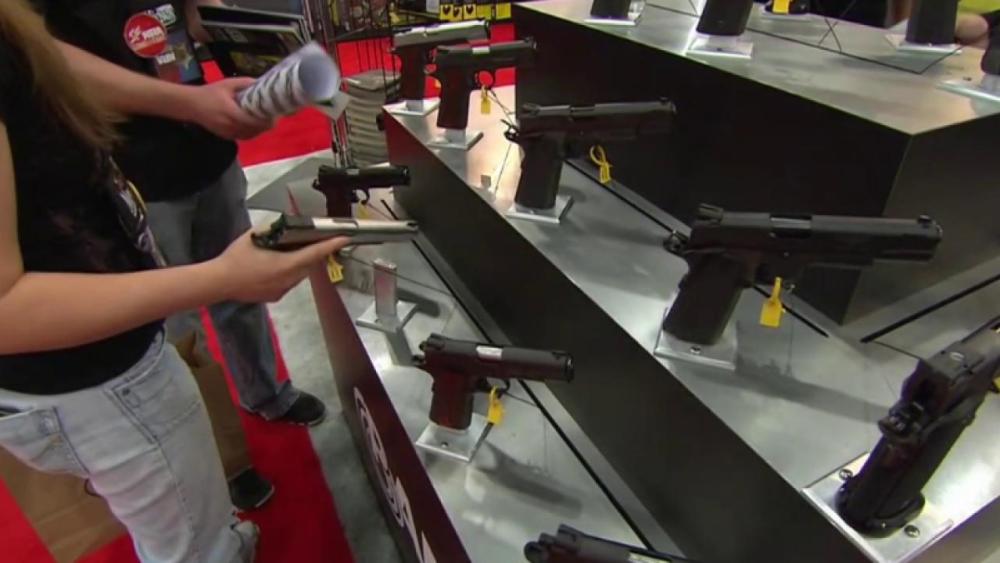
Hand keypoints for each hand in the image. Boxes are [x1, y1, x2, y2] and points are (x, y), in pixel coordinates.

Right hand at [189, 78, 274, 139]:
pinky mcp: (227, 137)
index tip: (275, 113)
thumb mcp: (227, 84)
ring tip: (267, 119)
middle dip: (266, 124)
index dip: (267, 120)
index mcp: (231, 112)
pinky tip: (256, 125)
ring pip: (251, 135)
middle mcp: (230, 126)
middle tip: (274, 115)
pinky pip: (244, 137)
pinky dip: (252, 132)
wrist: (191, 105)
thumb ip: (245, 83)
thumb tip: (262, 83)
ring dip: (260, 129)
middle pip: (255, 130)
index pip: (254, 121)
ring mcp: (228, 133)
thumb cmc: (209, 93)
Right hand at [213, 231, 349, 302]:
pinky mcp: (276, 296)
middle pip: (309, 265)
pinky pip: (289, 282)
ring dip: (300, 264)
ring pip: (300, 275)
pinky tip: (276, 267)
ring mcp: (283, 290)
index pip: (314, 254)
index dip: (330, 245)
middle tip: (316, 241)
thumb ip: (272, 230)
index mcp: (285, 265)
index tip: (344, 238)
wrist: (219, 282)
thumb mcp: (254, 236)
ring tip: (292, 252)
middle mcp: (288, 280)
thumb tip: (283, 226)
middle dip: (314, 253)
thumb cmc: (235, 258)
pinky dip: (289, 273)